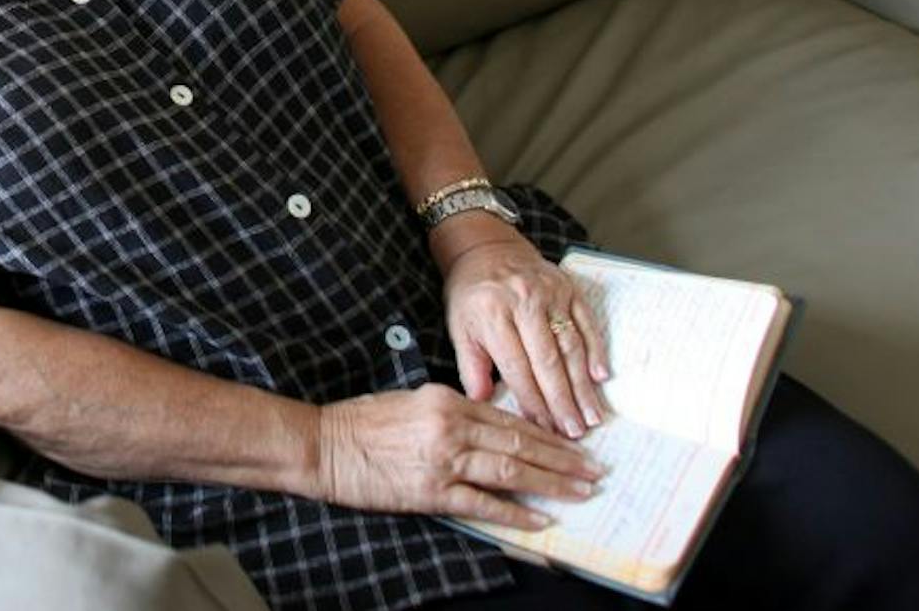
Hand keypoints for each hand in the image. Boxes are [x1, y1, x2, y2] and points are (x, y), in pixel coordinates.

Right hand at [315, 384, 604, 530]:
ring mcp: (443, 460)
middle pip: (521, 444)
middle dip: (564, 459)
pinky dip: (516, 513)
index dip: (548, 433)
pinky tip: (541, 520)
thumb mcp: (412, 400)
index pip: (510, 417)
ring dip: (552, 483)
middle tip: (595, 470)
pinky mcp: (432, 492)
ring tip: (582, 492)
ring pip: (512, 472)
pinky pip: (484, 504)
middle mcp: (451, 426)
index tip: (576, 444)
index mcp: (447, 399)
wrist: (324, 445)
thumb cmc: (362, 422)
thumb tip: (492, 426)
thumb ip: (453, 410)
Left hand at [441, 233, 610, 438]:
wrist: (486, 248)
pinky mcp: (569, 288)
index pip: (516, 367)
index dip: (531, 401)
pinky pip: (587, 322)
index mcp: (493, 314)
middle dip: (563, 401)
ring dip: (583, 384)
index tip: (543, 429)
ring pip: (571, 345)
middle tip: (575, 432)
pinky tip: (600, 376)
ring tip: (592, 415)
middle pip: (548, 361)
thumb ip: (471, 365)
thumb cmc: (472, 295)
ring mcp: (550, 294)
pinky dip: (596, 350)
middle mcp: (524, 302)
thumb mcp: (459, 327)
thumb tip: (482, 402)